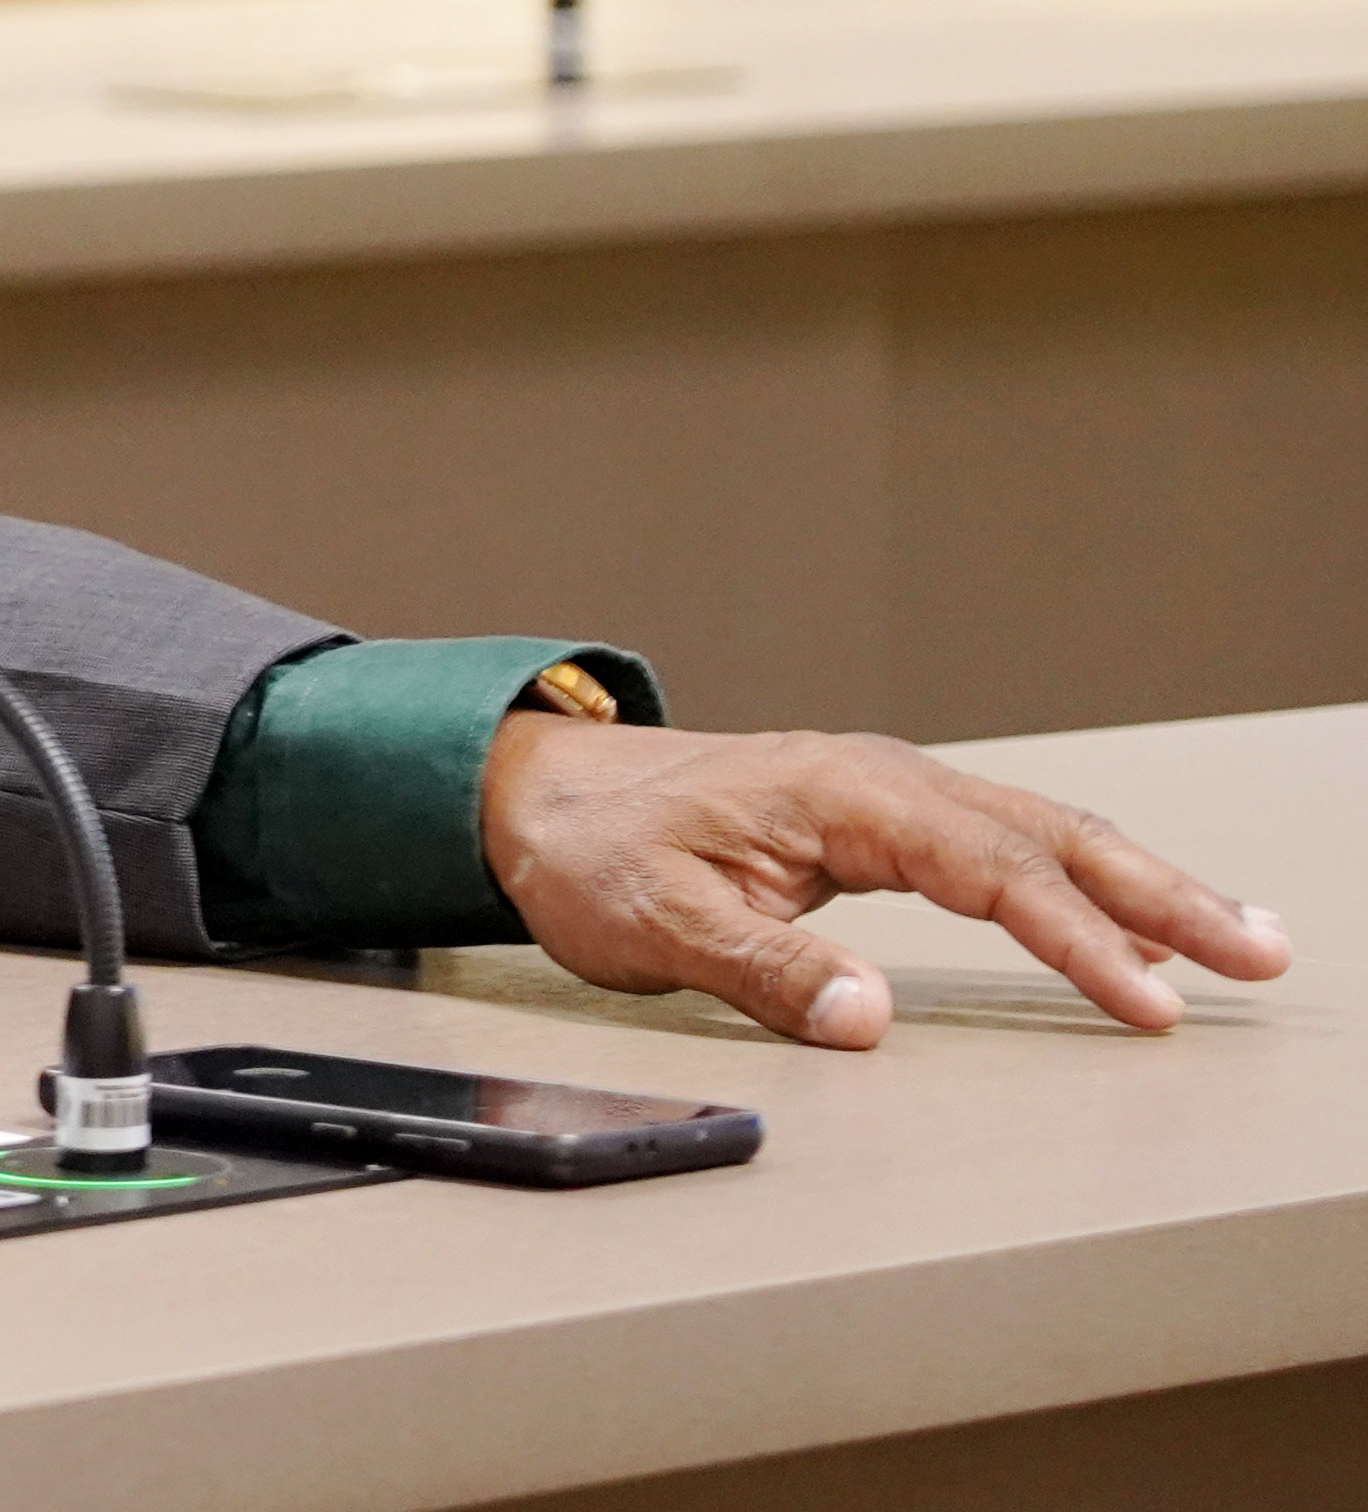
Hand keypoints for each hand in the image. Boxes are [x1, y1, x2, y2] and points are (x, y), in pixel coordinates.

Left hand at [481, 714, 1293, 1044]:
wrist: (539, 795)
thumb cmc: (594, 852)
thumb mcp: (661, 921)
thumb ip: (768, 969)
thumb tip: (870, 1017)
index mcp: (842, 795)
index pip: (992, 871)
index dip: (1077, 939)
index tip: (1148, 1001)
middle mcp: (881, 781)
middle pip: (1050, 835)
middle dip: (1161, 896)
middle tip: (1258, 950)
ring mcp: (887, 796)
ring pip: (1042, 834)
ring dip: (1142, 885)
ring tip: (1239, 937)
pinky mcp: (882, 821)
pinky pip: (1006, 846)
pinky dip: (1083, 882)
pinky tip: (1135, 927)